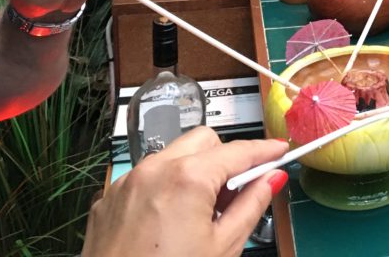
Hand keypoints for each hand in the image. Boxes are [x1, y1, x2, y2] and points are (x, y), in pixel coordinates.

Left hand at [82, 127, 289, 256]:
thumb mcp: (223, 247)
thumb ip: (252, 204)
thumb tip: (271, 178)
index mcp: (187, 178)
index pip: (239, 151)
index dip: (265, 151)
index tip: (278, 152)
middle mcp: (154, 169)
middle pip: (205, 141)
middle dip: (226, 158)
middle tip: (239, 191)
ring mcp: (128, 182)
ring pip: (173, 155)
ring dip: (195, 170)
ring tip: (203, 211)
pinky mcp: (110, 199)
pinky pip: (147, 176)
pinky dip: (166, 185)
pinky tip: (172, 220)